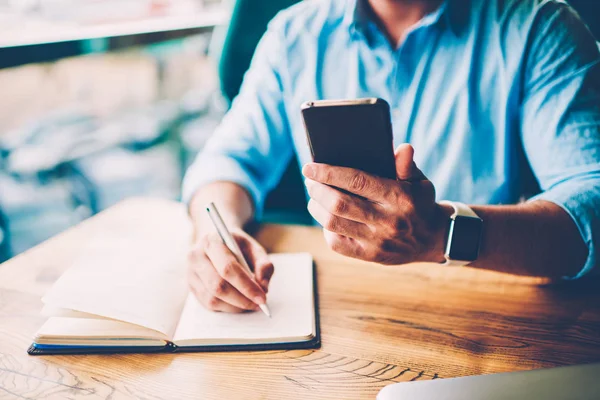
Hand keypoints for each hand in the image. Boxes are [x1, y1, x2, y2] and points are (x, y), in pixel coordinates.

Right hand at [187, 228, 273, 311]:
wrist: (218, 242)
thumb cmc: (237, 246)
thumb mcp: (254, 248)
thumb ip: (263, 265)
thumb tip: (263, 287)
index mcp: (211, 241)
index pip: (228, 268)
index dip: (246, 286)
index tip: (262, 297)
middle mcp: (196, 256)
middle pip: (218, 286)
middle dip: (242, 299)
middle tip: (259, 304)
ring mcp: (190, 273)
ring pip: (213, 298)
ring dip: (235, 306)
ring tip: (251, 304)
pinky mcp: (191, 287)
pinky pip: (208, 304)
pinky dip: (227, 308)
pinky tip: (239, 303)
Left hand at [302, 144, 448, 264]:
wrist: (433, 239)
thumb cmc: (420, 203)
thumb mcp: (419, 181)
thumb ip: (406, 165)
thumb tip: (403, 148)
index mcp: (398, 198)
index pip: (357, 181)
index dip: (329, 173)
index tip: (309, 167)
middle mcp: (387, 221)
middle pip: (339, 203)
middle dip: (318, 190)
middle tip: (310, 181)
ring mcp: (377, 241)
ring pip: (333, 223)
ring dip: (316, 207)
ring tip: (315, 197)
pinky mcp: (369, 256)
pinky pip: (337, 243)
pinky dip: (326, 228)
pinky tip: (326, 218)